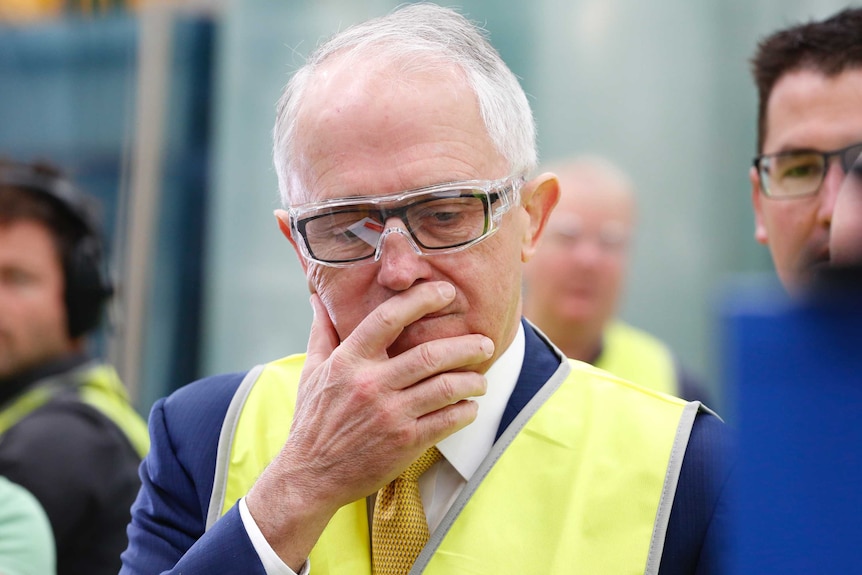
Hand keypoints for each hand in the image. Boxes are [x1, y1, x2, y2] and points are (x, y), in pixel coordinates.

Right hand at [246, 280, 492, 568]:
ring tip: (481, 379)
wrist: (310, 476)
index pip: (388, 318)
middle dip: (466, 345)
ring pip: (445, 388)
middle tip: (485, 342)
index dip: (421, 300)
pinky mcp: (404, 443)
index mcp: (349, 361)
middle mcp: (370, 385)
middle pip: (430, 355)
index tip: (446, 292)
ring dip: (472, 381)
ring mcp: (390, 415)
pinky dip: (465, 411)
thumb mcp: (312, 371)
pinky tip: (469, 407)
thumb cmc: (313, 420)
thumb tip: (319, 297)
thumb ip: (322, 332)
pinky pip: (447, 421)